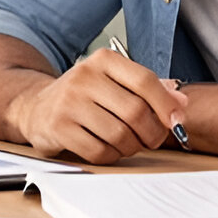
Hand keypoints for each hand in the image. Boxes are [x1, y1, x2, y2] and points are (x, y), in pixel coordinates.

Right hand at [8, 47, 188, 163]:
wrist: (37, 107)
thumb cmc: (84, 96)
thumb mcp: (114, 83)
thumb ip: (148, 90)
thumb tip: (180, 102)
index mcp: (103, 61)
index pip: (145, 81)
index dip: (166, 105)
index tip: (176, 121)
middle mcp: (84, 76)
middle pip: (136, 112)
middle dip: (152, 133)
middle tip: (151, 139)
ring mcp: (69, 102)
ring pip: (120, 135)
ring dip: (131, 147)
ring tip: (125, 143)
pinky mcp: (59, 127)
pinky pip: (100, 152)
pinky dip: (110, 156)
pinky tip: (105, 147)